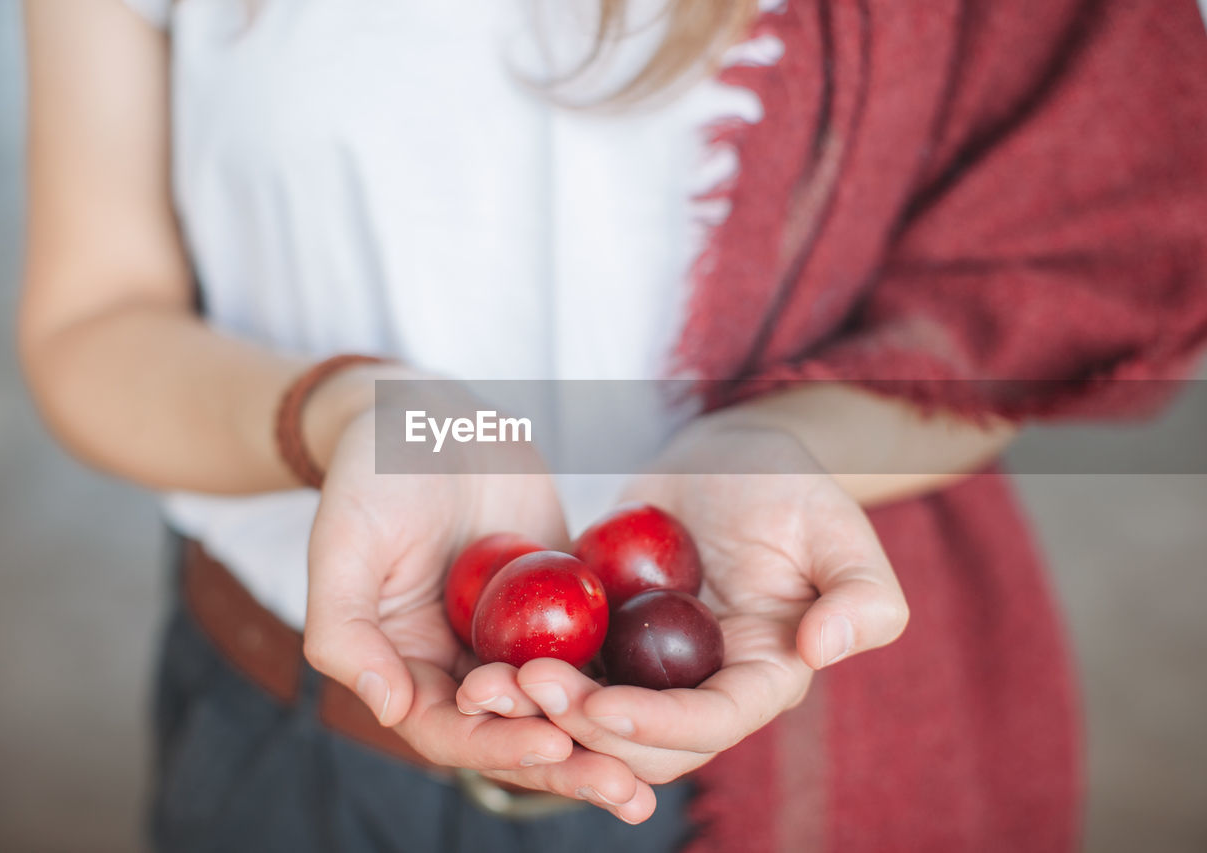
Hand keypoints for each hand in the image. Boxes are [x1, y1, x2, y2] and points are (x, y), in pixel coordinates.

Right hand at [303, 398, 657, 821]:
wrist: (430, 418)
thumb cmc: (373, 476)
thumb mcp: (342, 544)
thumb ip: (346, 631)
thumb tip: (389, 710)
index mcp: (407, 669)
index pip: (451, 730)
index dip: (498, 745)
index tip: (552, 744)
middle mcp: (464, 668)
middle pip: (516, 735)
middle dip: (568, 767)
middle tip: (624, 791)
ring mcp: (517, 642)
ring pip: (565, 708)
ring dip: (606, 744)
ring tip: (653, 777)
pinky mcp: (562, 610)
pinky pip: (598, 652)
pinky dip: (629, 684)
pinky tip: (677, 703)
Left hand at [457, 408, 908, 784]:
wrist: (725, 459)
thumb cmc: (789, 486)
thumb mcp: (838, 529)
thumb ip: (862, 596)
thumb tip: (825, 650)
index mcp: (762, 678)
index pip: (713, 722)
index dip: (659, 727)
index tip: (603, 707)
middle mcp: (702, 689)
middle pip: (643, 742)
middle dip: (584, 727)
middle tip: (528, 684)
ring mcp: (649, 672)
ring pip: (593, 720)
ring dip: (543, 714)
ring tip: (492, 681)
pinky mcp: (604, 645)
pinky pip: (563, 673)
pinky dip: (524, 679)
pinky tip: (483, 661)